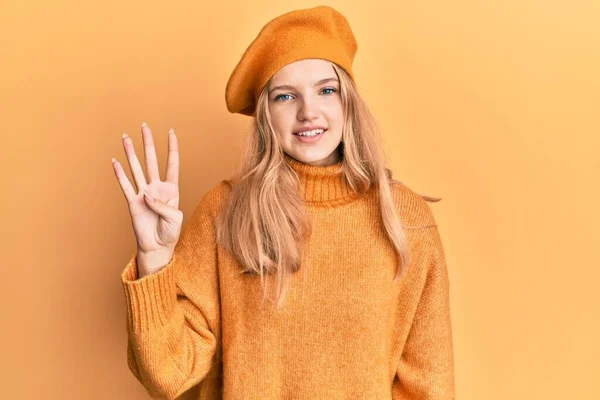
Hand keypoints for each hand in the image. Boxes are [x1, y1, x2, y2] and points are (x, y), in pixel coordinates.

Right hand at [112, 122, 182, 267]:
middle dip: (148, 143)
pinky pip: (125, 186)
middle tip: (144, 127)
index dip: (172, 148)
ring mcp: (143, 193)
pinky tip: (115, 162)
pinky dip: (120, 174)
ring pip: (136, 169)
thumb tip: (147, 195)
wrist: (157, 246)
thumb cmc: (170, 232)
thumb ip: (163, 205)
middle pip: (152, 161)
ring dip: (131, 153)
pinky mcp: (133, 202)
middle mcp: (156, 188)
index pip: (172, 164)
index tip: (171, 132)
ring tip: (125, 138)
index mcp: (171, 189)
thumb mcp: (175, 218)